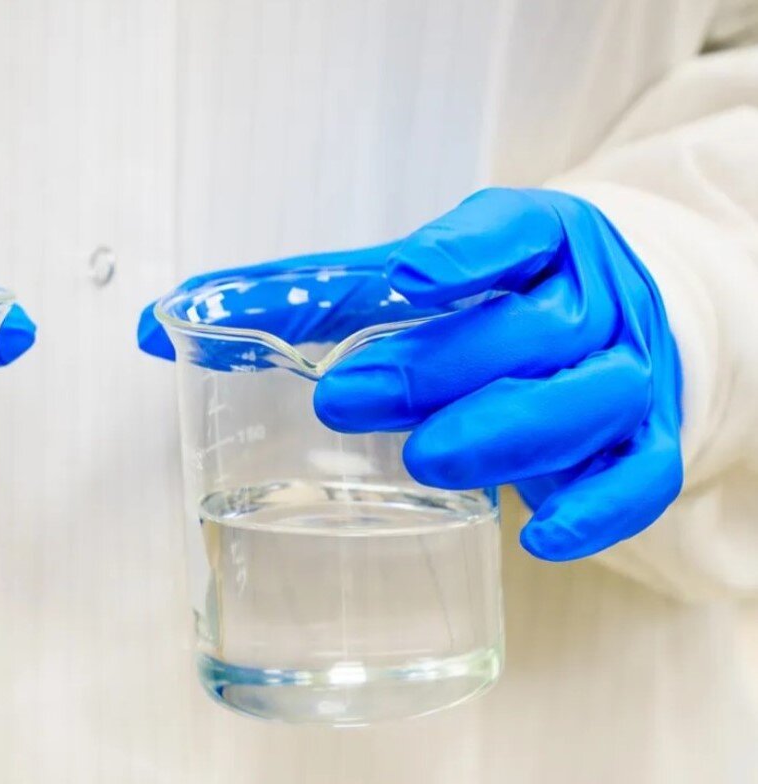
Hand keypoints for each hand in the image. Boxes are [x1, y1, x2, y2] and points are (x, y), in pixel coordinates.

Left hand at [142, 188, 682, 560]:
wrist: (608, 319)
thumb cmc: (477, 303)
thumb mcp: (400, 282)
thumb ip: (292, 301)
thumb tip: (156, 327)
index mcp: (531, 241)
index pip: (509, 231)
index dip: (462, 254)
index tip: (404, 277)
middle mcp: (586, 303)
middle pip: (529, 329)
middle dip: (438, 365)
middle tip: (345, 398)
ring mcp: (624, 375)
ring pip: (587, 400)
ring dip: (507, 431)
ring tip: (424, 461)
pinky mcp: (641, 444)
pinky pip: (639, 480)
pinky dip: (594, 510)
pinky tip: (536, 536)